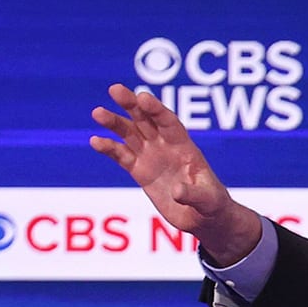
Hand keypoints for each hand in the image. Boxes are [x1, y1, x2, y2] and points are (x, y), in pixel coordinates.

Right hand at [90, 84, 260, 263]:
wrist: (202, 217)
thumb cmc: (211, 205)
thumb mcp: (208, 201)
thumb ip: (193, 194)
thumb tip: (176, 191)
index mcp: (185, 146)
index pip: (169, 122)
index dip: (156, 110)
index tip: (143, 98)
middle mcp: (165, 145)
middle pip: (146, 120)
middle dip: (132, 104)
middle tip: (115, 89)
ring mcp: (151, 156)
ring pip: (130, 133)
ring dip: (114, 122)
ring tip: (98, 113)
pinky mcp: (139, 170)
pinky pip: (121, 156)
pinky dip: (109, 148)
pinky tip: (95, 141)